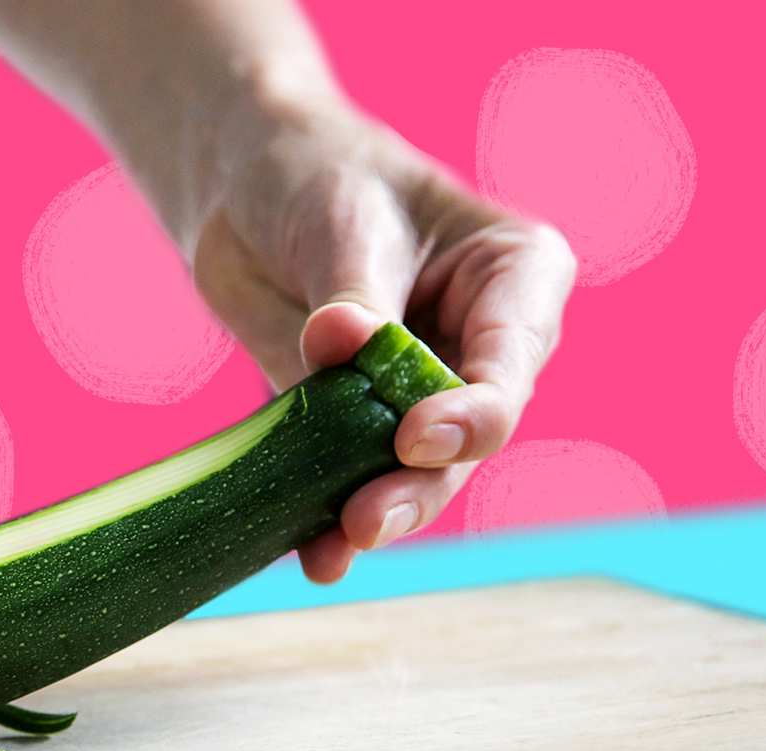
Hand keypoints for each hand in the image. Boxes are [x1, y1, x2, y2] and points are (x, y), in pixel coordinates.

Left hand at [191, 104, 575, 582]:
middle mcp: (485, 349)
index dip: (472, 411)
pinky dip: (330, 519)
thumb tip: (339, 342)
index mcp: (519, 278)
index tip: (415, 436)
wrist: (246, 188)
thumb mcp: (344, 221)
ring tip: (336, 544)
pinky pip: (351, 479)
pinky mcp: (358, 428)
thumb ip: (352, 294)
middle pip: (469, 436)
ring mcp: (424, 396)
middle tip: (366, 518)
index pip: (510, 360)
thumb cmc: (322, 177)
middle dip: (420, 483)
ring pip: (418, 473)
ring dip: (379, 512)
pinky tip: (314, 556)